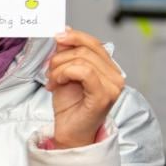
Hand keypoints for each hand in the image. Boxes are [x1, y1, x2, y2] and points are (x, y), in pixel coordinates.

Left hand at [45, 27, 124, 148]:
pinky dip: (65, 73)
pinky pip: (84, 72)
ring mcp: (112, 86)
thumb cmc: (70, 108)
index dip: (74, 36)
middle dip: (61, 57)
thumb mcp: (65, 73)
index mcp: (109, 69)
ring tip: (53, 80)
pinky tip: (58, 83)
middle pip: (86, 49)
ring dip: (59, 67)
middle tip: (49, 70)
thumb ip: (66, 53)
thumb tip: (65, 31)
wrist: (69, 133)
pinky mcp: (104, 96)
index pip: (94, 43)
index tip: (57, 37)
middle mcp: (116, 76)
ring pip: (82, 59)